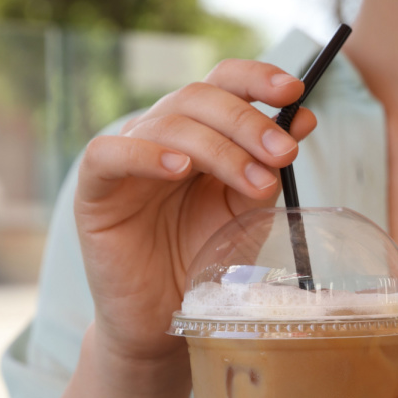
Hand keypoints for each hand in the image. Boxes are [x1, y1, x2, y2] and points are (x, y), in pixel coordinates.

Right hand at [73, 59, 317, 364]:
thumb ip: (268, 167)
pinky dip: (145, 155)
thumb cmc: (204, 262)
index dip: (255, 77)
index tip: (295, 91)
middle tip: (285, 152)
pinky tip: (179, 169)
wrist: (164, 320)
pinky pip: (109, 154)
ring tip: (254, 181)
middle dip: (248, 122)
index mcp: (198, 134)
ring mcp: (125, 160)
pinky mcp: (94, 191)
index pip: (221, 83)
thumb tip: (304, 118)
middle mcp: (159, 137)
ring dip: (219, 148)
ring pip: (166, 125)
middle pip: (198, 98)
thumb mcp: (247, 211)